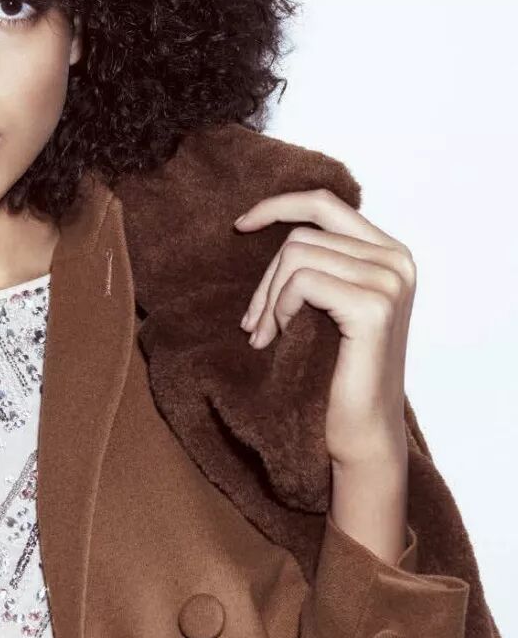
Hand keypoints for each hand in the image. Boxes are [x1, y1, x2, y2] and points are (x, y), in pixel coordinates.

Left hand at [234, 188, 414, 467]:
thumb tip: (262, 225)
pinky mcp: (373, 307)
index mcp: (389, 253)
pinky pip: (302, 282)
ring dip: (269, 299)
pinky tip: (281, 339)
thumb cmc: (334, 376)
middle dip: (266, 280)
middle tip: (252, 325)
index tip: (240, 226)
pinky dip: (281, 309)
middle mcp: (397, 260)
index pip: (325, 203)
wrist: (357, 434)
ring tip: (266, 337)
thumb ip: (318, 264)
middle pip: (302, 235)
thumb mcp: (325, 308)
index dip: (278, 206)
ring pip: (297, 255)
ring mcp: (390, 281)